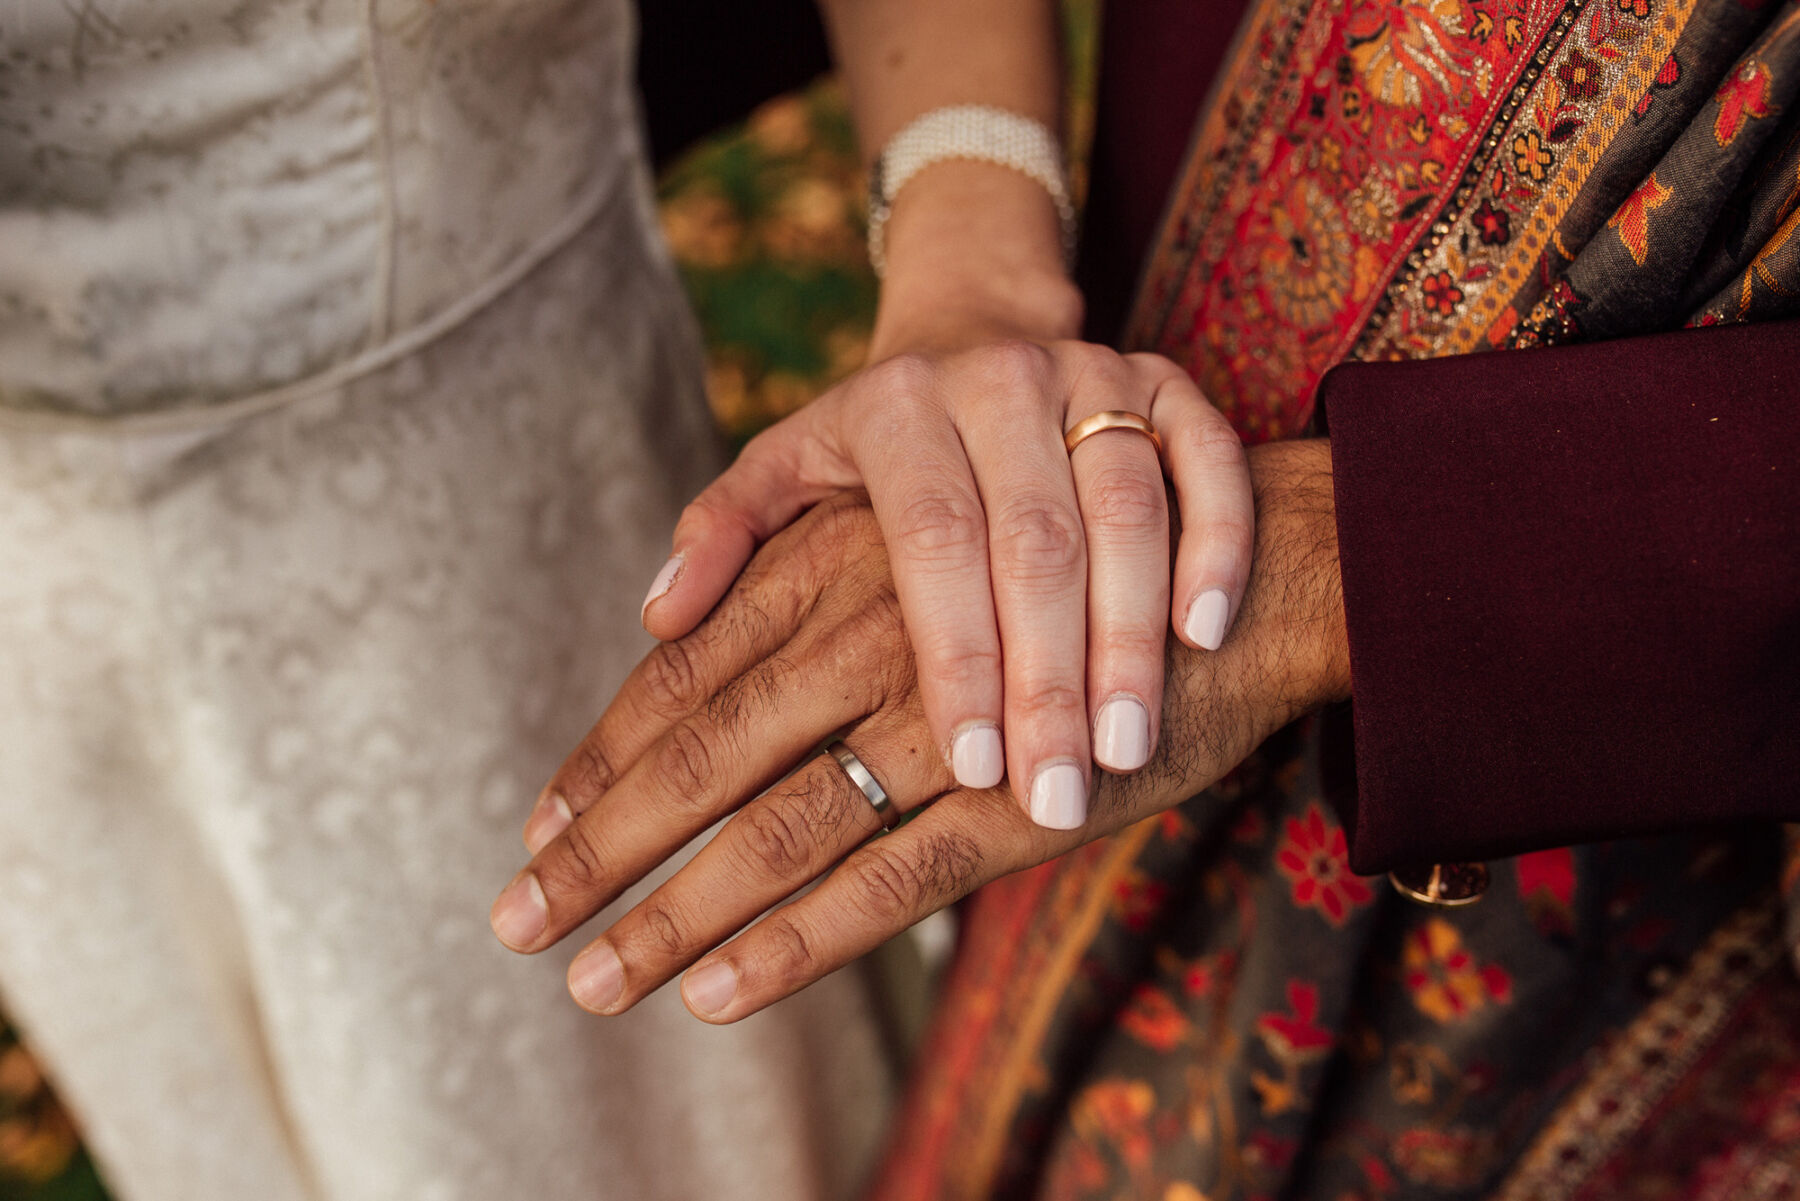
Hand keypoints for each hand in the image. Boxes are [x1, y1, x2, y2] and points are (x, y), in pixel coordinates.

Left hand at [492, 440, 1347, 1021]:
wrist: (1250, 561)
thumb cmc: (1058, 535)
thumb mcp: (921, 512)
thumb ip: (783, 550)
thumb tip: (660, 614)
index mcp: (843, 555)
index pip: (690, 672)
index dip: (603, 756)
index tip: (533, 833)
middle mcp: (878, 624)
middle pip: (710, 750)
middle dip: (607, 846)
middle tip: (518, 926)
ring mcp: (953, 712)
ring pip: (788, 823)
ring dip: (684, 911)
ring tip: (600, 981)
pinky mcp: (1028, 790)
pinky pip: (896, 877)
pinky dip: (805, 938)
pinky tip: (725, 989)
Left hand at [636, 339, 1253, 830]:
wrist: (990, 337)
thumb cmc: (880, 446)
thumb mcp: (790, 466)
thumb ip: (725, 533)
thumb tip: (657, 617)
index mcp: (896, 404)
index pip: (927, 536)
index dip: (956, 651)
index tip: (969, 769)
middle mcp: (998, 382)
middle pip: (1030, 540)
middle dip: (1046, 675)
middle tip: (1053, 795)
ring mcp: (1094, 379)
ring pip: (1124, 512)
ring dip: (1129, 636)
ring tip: (1128, 751)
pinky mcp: (1172, 390)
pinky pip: (1209, 462)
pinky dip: (1213, 542)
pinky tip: (1208, 634)